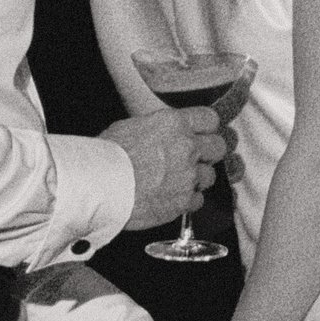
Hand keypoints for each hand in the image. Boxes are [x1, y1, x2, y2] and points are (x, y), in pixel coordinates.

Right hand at [105, 102, 225, 230]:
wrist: (101, 186)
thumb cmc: (107, 155)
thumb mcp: (130, 126)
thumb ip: (156, 129)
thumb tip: (159, 133)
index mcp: (174, 124)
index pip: (210, 119)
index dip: (206, 127)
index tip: (202, 133)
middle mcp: (187, 148)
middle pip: (218, 147)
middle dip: (209, 153)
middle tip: (194, 158)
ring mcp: (188, 176)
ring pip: (210, 176)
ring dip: (197, 179)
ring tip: (177, 181)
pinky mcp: (183, 202)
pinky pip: (198, 200)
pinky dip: (188, 201)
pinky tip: (172, 198)